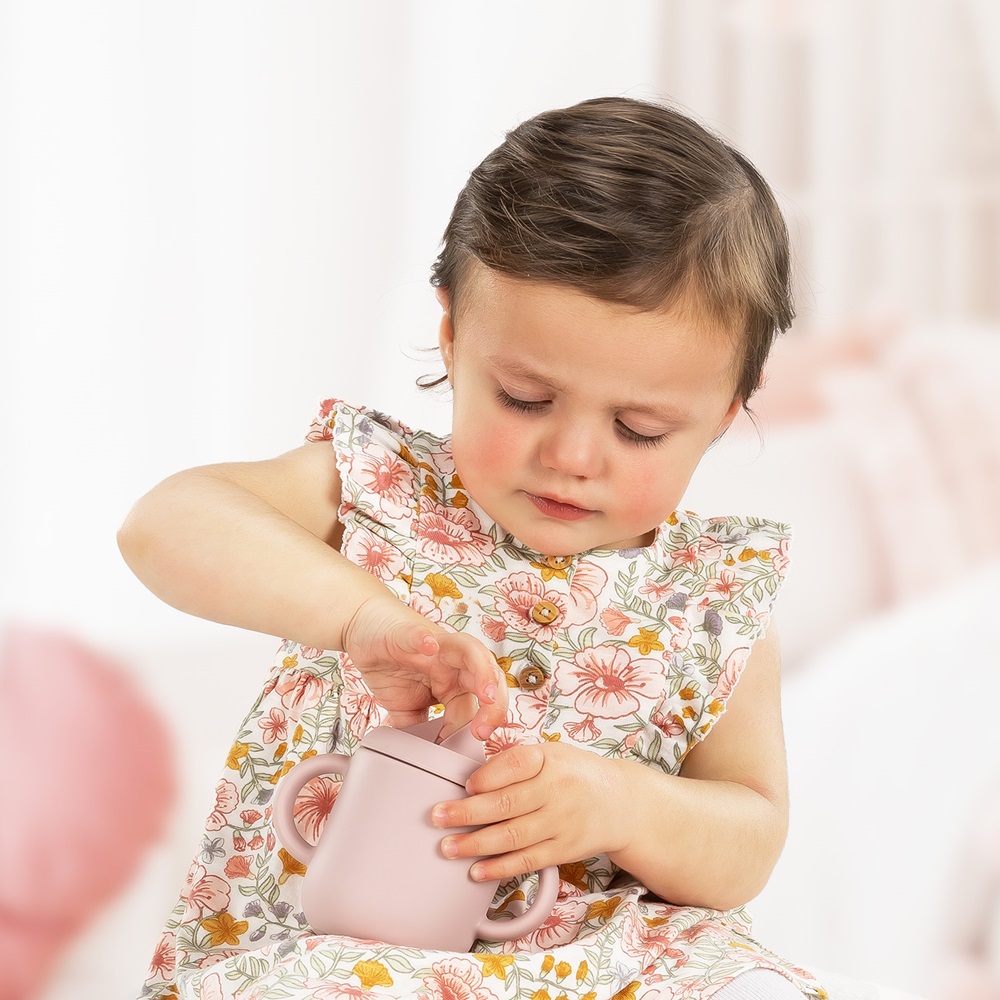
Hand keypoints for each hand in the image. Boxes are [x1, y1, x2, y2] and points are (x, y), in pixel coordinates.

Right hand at [342, 595, 507, 738]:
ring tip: (485, 693)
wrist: (366, 628)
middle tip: (484, 732)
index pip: (478, 708)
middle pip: (488, 680)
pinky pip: (423, 635)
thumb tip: (425, 760)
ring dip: (482, 673)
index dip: (478, 729)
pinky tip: (429, 647)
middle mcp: (454, 662)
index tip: (471, 751)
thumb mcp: (405, 707)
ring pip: (472, 654)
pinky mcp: (412, 631)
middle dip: (493, 707)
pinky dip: (426, 640)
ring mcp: (438, 644)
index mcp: (455, 682)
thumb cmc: (390, 663)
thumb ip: (419, 729)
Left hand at [430, 742, 629, 882]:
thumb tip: (473, 777)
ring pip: (513, 836)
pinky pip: (528, 861)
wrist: (621, 803)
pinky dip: (500, 868)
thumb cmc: (575, 774)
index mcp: (550, 759)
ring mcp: (562, 822)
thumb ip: (515, 762)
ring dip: (476, 844)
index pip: (514, 764)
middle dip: (466, 812)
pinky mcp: (565, 850)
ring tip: (448, 847)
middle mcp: (557, 790)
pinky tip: (476, 870)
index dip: (486, 776)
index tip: (464, 785)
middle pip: (507, 803)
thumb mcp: (551, 753)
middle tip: (437, 817)